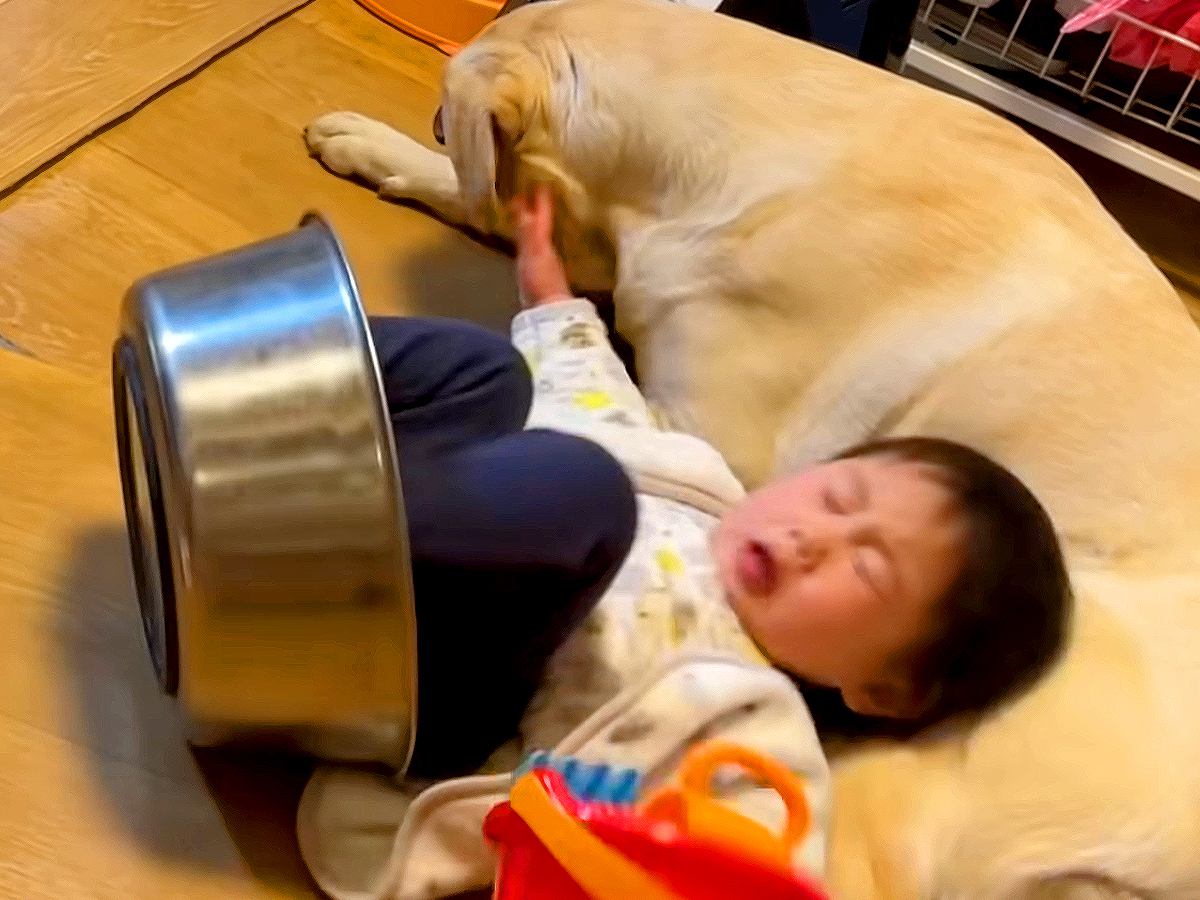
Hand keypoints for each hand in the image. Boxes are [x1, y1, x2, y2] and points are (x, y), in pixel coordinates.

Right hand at [512, 183, 572, 307]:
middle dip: (535, 213)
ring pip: (537, 241)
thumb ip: (527, 229)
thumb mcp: (533, 251)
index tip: (540, 182)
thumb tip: (521, 200)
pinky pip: (531, 257)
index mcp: (545, 243)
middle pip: (541, 227)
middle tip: (526, 199)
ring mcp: (543, 269)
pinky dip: (526, 249)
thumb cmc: (542, 282)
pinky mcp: (537, 284)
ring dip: (530, 230)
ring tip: (521, 221)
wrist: (548, 316)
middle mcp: (546, 253)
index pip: (543, 216)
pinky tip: (523, 254)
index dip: (542, 201)